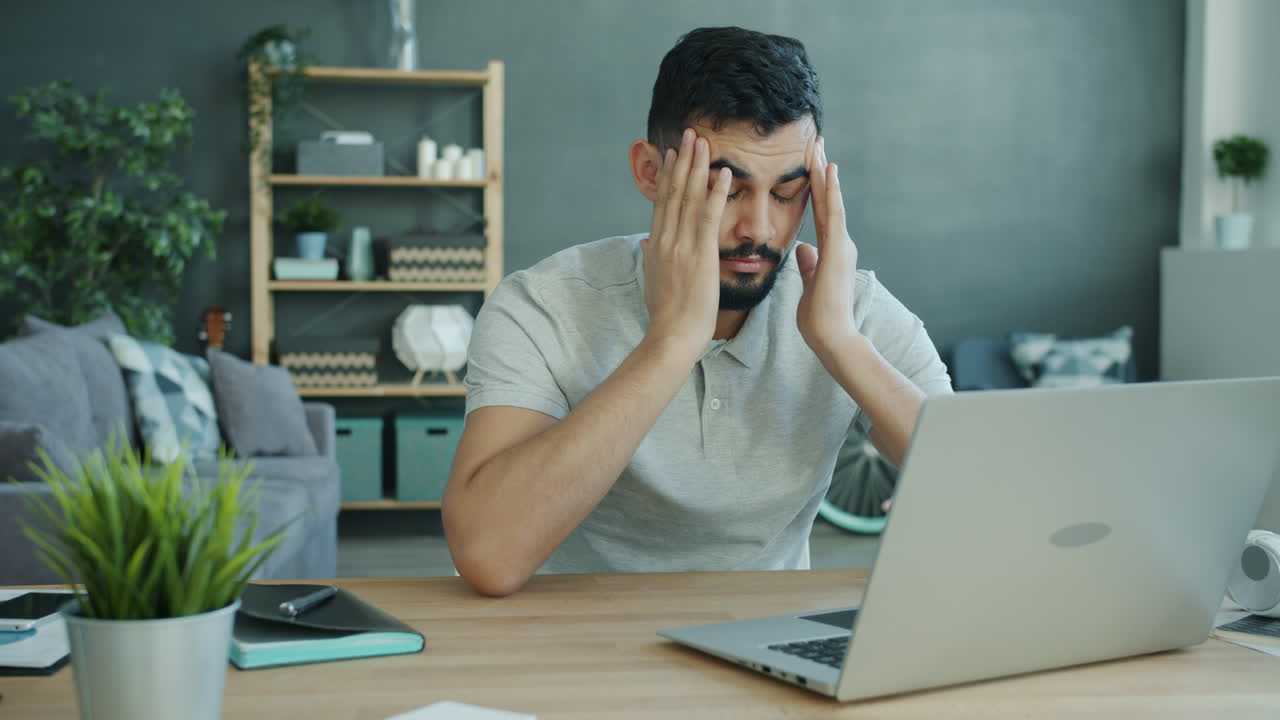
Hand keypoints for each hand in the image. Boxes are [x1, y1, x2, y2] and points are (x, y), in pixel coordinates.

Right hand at [642, 128, 731, 353]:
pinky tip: (724, 173)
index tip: (673, 153)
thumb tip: (645, 244)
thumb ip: (651, 258)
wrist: (672, 336)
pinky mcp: (701, 254)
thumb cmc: (667, 316)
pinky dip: (716, 192)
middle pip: (674, 192)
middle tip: (690, 134)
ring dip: (698, 167)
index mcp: (656, 245)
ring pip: (690, 197)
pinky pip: (710, 216)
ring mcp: (682, 245)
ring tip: (704, 142)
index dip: (669, 175)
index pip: (663, 202)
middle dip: (683, 161)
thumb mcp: (653, 281)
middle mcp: (666, 239)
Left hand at [795, 136, 859, 357]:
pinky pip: (834, 214)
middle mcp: (839, 243)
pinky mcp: (838, 250)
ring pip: (831, 200)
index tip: (809, 164)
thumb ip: (809, 264)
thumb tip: (803, 249)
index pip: (819, 211)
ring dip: (825, 173)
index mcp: (830, 250)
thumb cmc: (820, 317)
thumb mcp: (810, 283)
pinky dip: (831, 192)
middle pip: (826, 199)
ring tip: (820, 147)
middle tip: (815, 142)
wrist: (831, 336)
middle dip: (820, 171)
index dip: (814, 187)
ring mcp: (841, 244)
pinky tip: (829, 170)